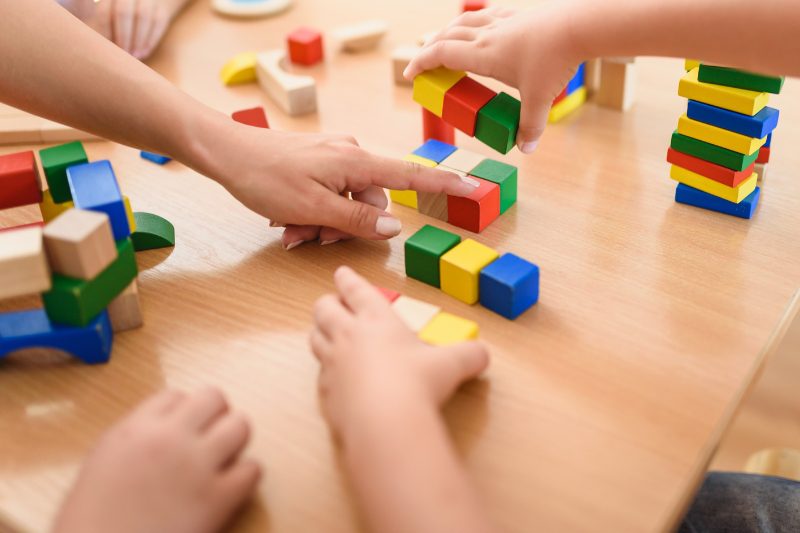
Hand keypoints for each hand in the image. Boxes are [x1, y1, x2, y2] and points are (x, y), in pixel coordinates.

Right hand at [54, 388, 259, 532]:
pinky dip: (245, 478)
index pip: (176, 396)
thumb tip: (168, 425)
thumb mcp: (103, 463)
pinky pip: (252, 469)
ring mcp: (196, 466)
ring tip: (223, 461)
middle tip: (209, 440)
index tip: (181, 433)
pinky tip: (229, 490)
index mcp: (135, 429)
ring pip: (241, 426)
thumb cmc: (90, 523)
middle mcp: (169, 439)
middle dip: (216, 417)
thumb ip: (136, 437)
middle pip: (214, 398)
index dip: (182, 414)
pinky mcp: (218, 498)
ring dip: (235, 441)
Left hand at [64, 0, 192, 58]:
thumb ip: (90, 24)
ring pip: (144, 16)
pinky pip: (158, 22)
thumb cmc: (112, 13)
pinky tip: (144, 53)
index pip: (104, 11)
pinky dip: (151, 39)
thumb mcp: (97, 12)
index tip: (106, 49)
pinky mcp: (162, 7)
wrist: (142, 2)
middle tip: (122, 54)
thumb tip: (84, 46)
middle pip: (124, 12)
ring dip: (138, 39)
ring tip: (134, 56)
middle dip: (123, 36)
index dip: (105, 32)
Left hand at [208, 125, 478, 247]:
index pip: (409, 176)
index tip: (472, 187)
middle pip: (371, 204)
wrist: (225, 151)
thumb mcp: (313, 209)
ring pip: (348, 204)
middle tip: (308, 236)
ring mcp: (334, 159)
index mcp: (356, 163)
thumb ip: (356, 220)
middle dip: (344, 227)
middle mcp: (351, 156)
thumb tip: (394, 227)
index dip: (442, 184)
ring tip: (291, 229)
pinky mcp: (319, 164)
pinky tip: (288, 220)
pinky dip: (314, 213)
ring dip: (324, 224)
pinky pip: (330, 195)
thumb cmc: (266, 178)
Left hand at [310, 266, 488, 437]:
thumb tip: (483, 354)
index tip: (341, 273)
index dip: (348, 279)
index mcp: (377, 319)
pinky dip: (326, 371)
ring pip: (315, 338)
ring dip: (320, 332)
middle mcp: (349, 336)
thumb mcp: (452, 365)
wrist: (385, 421)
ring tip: (326, 332)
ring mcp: (333, 364)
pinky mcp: (326, 392)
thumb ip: (469, 356)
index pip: (357, 290)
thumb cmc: (416, 383)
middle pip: (325, 309)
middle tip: (332, 302)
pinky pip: (320, 374)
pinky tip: (335, 377)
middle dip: (328, 302)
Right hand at [404, 4, 581, 152]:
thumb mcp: (539, 99)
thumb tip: (526, 149)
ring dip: (447, 32)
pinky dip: (473, 22)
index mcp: (483, 55)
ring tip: (444, 43)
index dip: (421, 63)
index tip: (410, 74)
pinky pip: (486, 15)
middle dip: (429, 50)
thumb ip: (530, 126)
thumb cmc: (555, 61)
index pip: (441, 55)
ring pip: (463, 22)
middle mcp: (487, 34)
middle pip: (446, 36)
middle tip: (424, 64)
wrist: (579, 26)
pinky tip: (480, 28)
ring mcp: (501, 21)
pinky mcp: (517, 13)